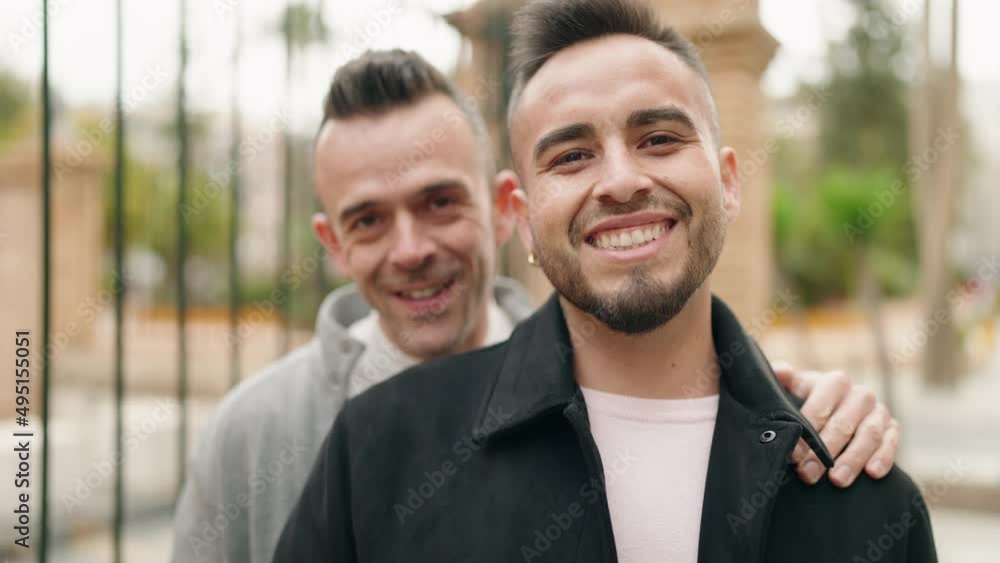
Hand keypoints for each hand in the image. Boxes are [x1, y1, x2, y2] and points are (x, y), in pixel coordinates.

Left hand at [773, 362, 900, 487]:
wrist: (835, 407)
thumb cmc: (808, 399)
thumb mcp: (794, 388)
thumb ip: (785, 379)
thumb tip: (780, 371)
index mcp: (835, 382)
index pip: (822, 407)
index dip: (807, 431)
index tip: (793, 454)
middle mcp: (860, 394)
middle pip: (843, 425)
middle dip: (824, 452)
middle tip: (808, 474)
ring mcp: (879, 411)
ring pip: (869, 435)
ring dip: (853, 459)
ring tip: (836, 480)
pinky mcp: (892, 428)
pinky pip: (892, 443)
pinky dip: (884, 457)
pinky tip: (872, 473)